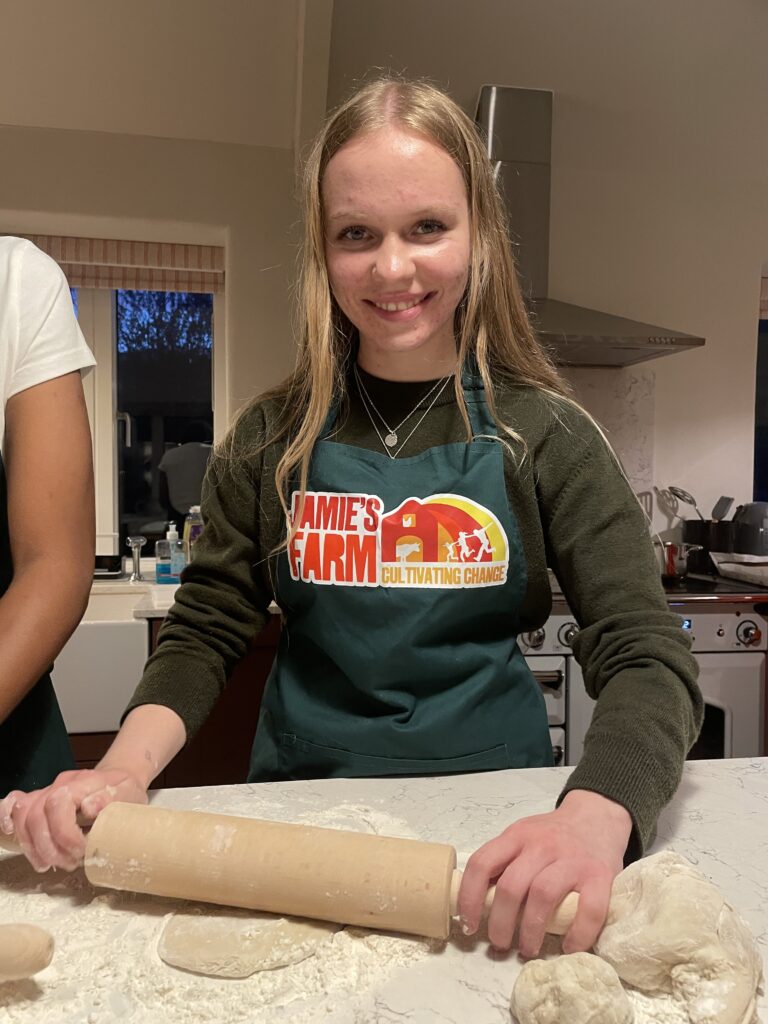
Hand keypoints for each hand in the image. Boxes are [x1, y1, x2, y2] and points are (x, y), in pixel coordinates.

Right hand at [0, 768, 147, 871]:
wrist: (119, 780)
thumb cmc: (124, 790)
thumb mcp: (128, 794)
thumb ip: (110, 799)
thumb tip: (89, 808)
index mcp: (80, 782)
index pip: (57, 805)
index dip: (64, 834)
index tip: (80, 852)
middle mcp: (58, 785)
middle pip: (36, 815)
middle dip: (49, 847)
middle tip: (69, 864)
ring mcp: (46, 791)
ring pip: (22, 816)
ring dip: (32, 846)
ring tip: (50, 864)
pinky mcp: (39, 800)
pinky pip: (14, 805)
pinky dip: (8, 821)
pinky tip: (15, 839)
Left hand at [457, 789, 631, 957]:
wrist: (596, 815)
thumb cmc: (554, 835)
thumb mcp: (523, 836)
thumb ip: (505, 860)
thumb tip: (479, 902)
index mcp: (517, 835)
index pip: (482, 864)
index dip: (469, 897)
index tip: (469, 924)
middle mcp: (542, 845)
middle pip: (511, 886)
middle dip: (500, 923)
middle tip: (499, 943)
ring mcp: (572, 859)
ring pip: (542, 896)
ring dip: (530, 931)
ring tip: (527, 948)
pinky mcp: (600, 875)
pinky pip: (589, 910)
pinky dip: (577, 934)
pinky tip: (568, 946)